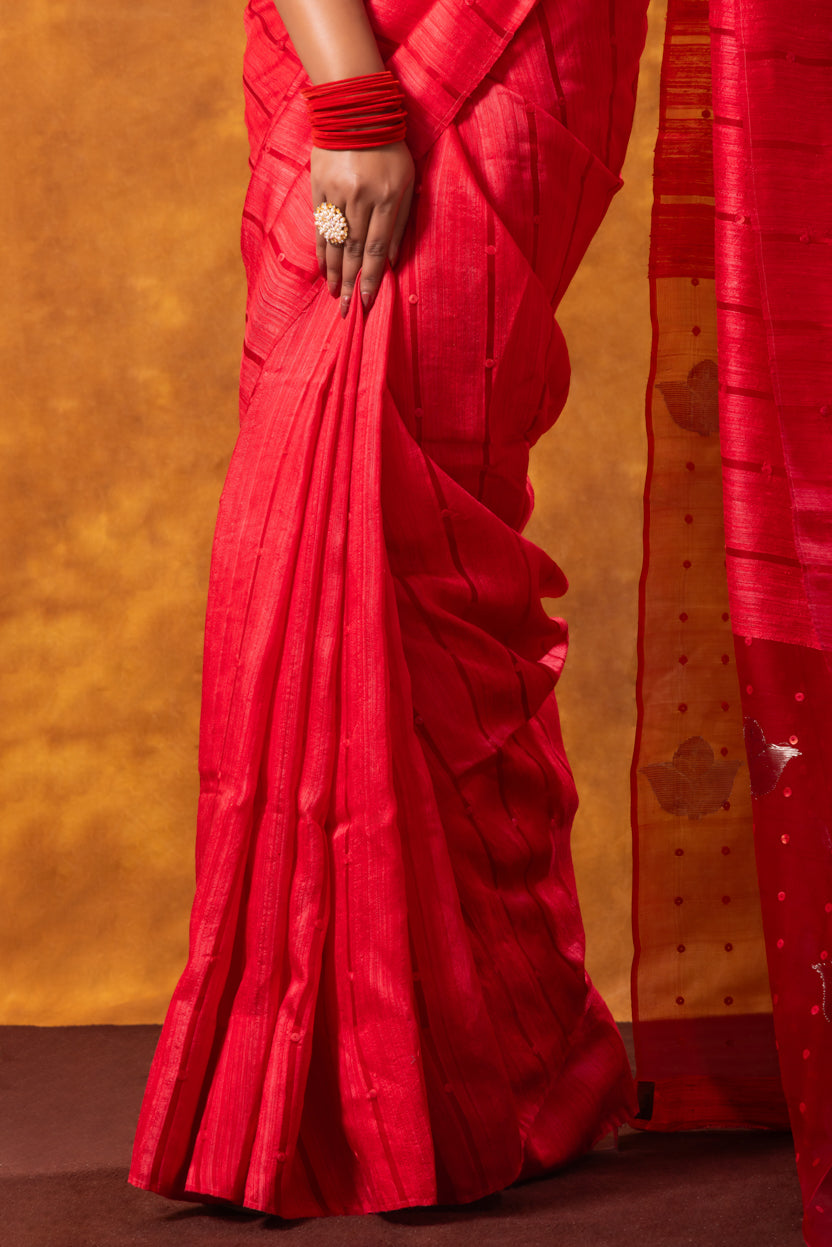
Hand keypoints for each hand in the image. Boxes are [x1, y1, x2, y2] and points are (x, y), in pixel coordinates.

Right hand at [311, 141, 414, 316]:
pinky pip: (320, 225)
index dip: (371, 277)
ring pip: (334, 241)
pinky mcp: (319, 186)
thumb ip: (401, 221)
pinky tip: (323, 268)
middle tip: (348, 310)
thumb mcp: (406, 181)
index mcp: (386, 197)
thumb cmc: (389, 147)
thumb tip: (392, 260)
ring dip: (334, 272)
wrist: (354, 110)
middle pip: (354, 250)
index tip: (367, 301)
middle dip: (351, 283)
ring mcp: (337, 192)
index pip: (376, 247)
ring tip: (334, 294)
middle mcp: (360, 198)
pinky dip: (321, 250)